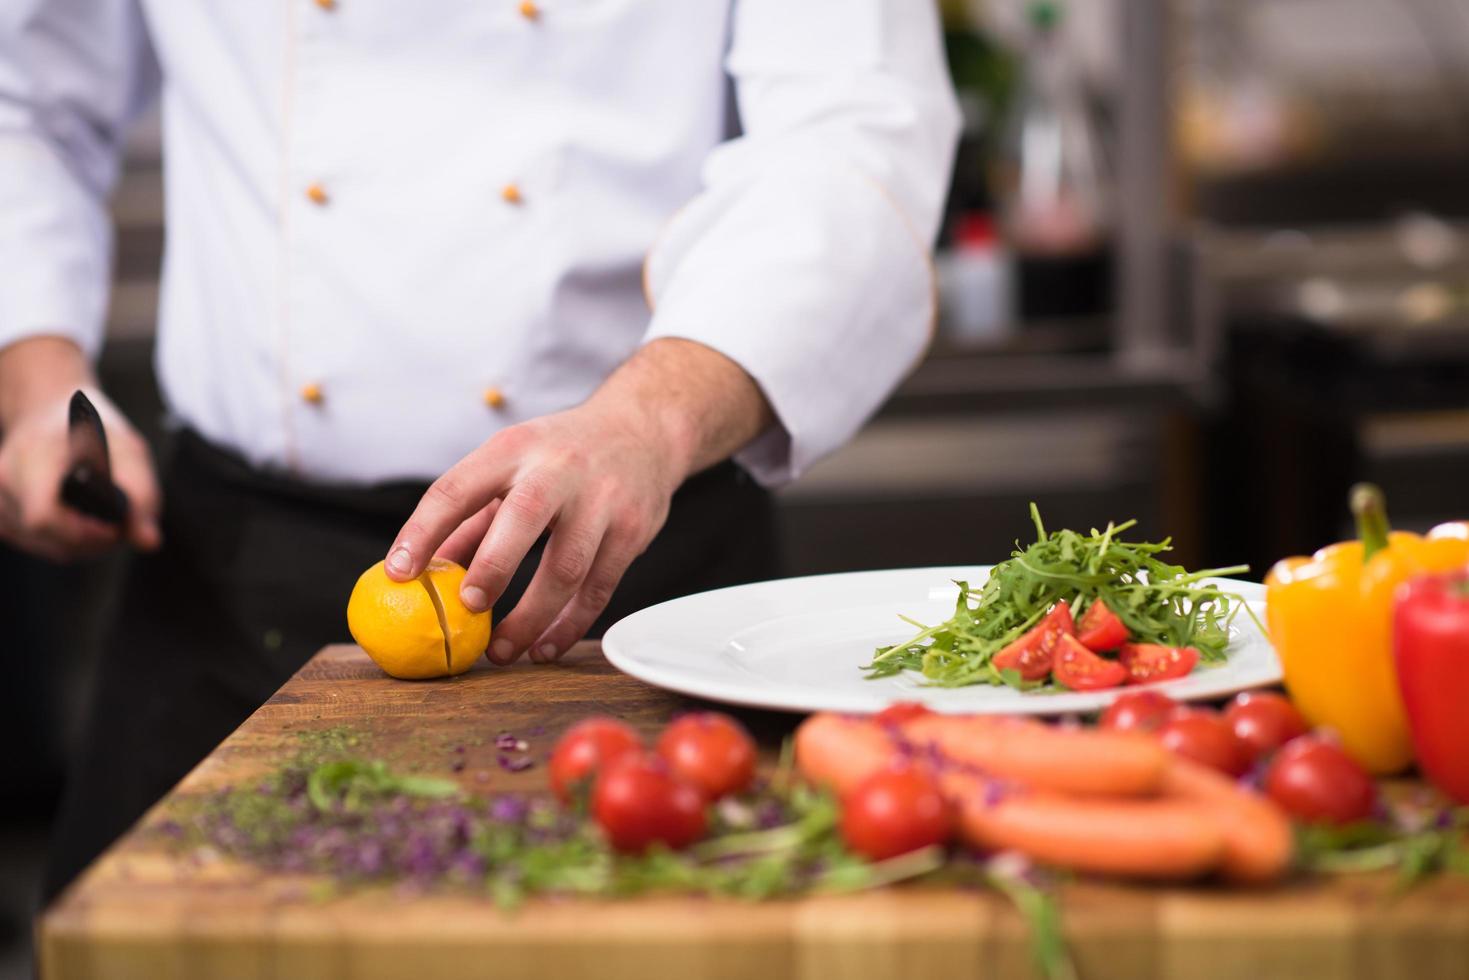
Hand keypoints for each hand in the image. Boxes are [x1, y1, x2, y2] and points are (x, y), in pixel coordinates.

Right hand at [0, 339, 161, 561]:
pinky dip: (66, 541)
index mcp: (33, 455)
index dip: (82, 532)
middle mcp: (6, 477)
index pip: (42, 516)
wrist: (50, 411)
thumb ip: (142, 495)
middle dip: (91, 540)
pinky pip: (37, 544)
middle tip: (119, 526)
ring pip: (44, 546)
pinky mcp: (1, 513)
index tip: (114, 528)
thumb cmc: (94, 429)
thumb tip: (149, 542)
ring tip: (105, 521)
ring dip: (82, 544)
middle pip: (47, 537)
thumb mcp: (129, 450)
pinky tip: (84, 522)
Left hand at [385, 338, 773, 664]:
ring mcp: (602, 500)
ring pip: (567, 566)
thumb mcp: (511, 466)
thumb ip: (471, 517)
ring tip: (501, 651)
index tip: (398, 573)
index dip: (423, 531)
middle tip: (467, 609)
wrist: (642, 430)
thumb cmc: (561, 454)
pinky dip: (569, 625)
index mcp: (513, 449)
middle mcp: (559, 469)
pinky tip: (544, 647)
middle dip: (492, 568)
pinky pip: (599, 588)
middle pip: (523, 518)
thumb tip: (424, 573)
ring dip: (532, 616)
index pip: (458, 488)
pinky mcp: (632, 530)